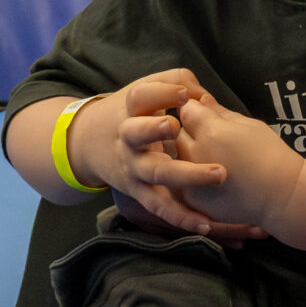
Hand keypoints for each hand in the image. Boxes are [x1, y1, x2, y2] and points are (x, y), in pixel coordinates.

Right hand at [90, 70, 269, 243]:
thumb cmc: (132, 111)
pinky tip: (205, 224)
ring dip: (186, 175)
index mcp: (131, 109)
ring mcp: (134, 167)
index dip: (161, 93)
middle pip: (139, 134)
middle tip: (177, 126)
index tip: (184, 94)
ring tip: (217, 175)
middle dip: (156, 130)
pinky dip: (181, 217)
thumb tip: (204, 96)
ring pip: (157, 173)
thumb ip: (176, 82)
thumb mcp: (146, 89)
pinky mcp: (139, 192)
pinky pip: (161, 207)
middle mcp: (129, 138)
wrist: (88, 143)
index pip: (141, 96)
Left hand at [170, 94, 305, 227]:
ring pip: (178, 159)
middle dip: (191, 132)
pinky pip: (182, 182)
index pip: (187, 110)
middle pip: (179, 134)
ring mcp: (190, 181)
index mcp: (211, 132)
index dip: (197, 111)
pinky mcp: (191, 200)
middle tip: (213, 140)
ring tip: (214, 160)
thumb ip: (222, 113)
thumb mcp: (251, 125)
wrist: (281, 196)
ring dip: (189, 155)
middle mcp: (195, 155)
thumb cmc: (271, 155)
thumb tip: (203, 101)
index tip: (206, 116)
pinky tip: (211, 180)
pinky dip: (191, 178)